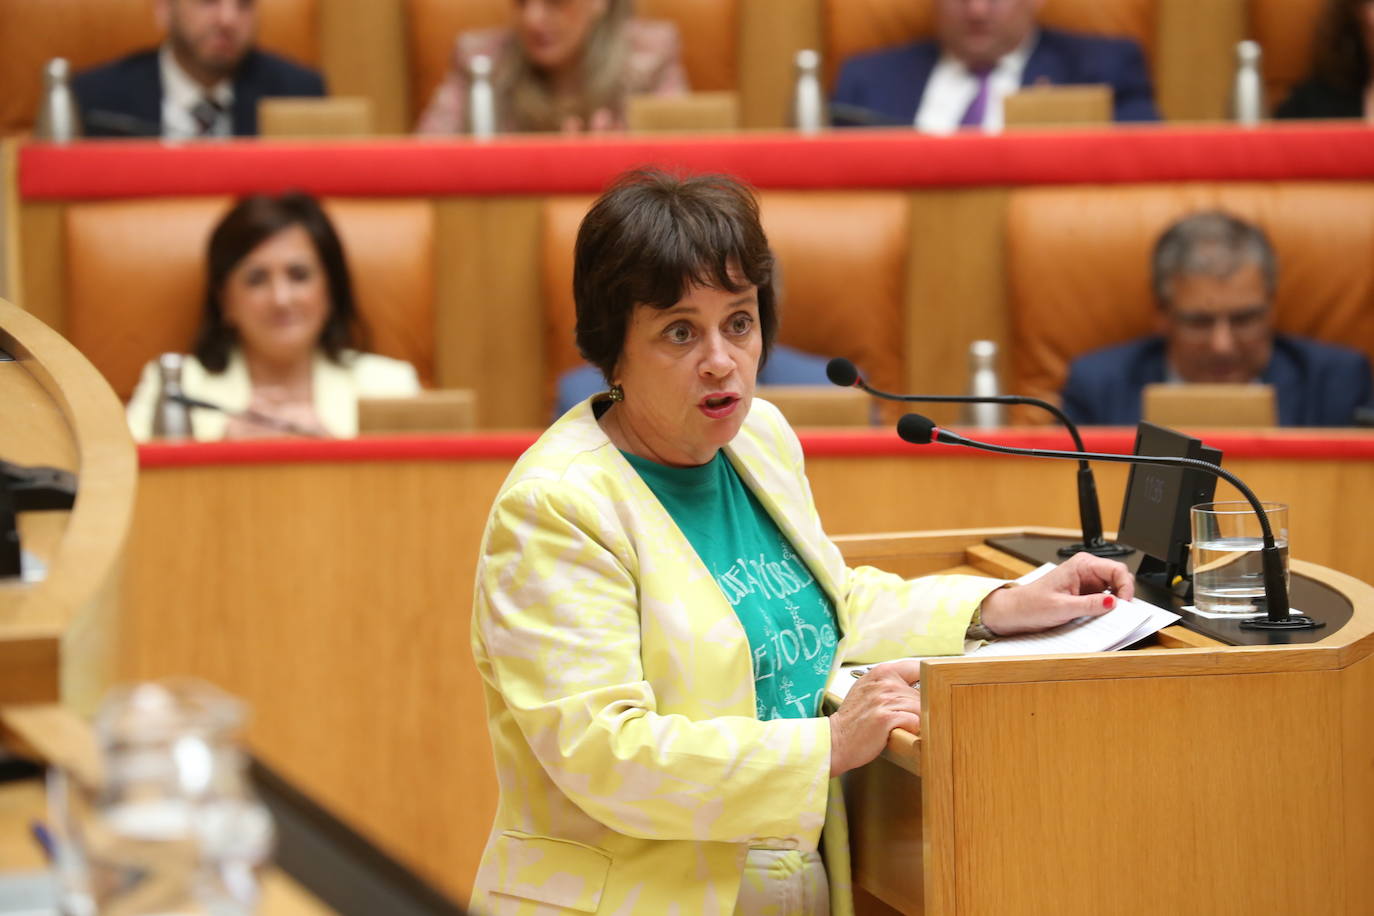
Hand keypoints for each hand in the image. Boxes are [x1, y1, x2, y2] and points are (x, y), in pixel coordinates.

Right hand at [828, 659, 922, 776]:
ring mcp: (885, 699)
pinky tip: (898, 732)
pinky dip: (911, 730)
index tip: (931, 691)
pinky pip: (915, 722)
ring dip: (914, 721)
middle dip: (918, 708)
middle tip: (904, 718)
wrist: (836, 739)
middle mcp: (884, 682)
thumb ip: (890, 683)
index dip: (928, 681)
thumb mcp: (868, 690)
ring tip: (898, 726)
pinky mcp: (887, 717)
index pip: (918, 667)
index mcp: (882, 672)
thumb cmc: (854, 719)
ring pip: (920, 709)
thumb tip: (920, 685)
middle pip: (922, 693)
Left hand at [978, 551, 1134, 635]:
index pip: (1117, 569)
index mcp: (1081, 565)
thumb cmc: (1031, 604)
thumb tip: (1112, 602)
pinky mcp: (1085, 595)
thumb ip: (1089, 604)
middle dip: (1123, 596)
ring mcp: (1087, 583)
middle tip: (1121, 613)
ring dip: (1115, 604)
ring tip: (1110, 617)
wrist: (1015, 612)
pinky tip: (1102, 617)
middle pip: (1119, 579)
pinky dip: (1107, 609)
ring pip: (1114, 591)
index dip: (1126, 587)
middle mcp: (1086, 571)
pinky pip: (1104, 600)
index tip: (1125, 604)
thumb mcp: (1062, 607)